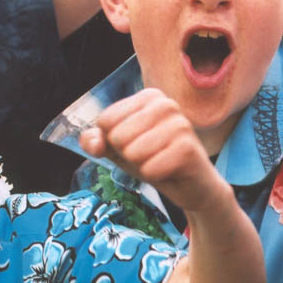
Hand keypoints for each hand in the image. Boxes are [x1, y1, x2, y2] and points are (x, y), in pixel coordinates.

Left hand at [79, 88, 223, 212]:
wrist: (191, 186)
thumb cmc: (153, 159)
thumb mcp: (119, 148)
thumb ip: (97, 142)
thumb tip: (91, 142)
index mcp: (149, 97)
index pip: (105, 121)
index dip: (112, 140)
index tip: (135, 142)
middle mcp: (166, 104)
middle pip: (117, 136)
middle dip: (127, 154)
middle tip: (149, 155)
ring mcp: (180, 124)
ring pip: (132, 152)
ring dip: (141, 165)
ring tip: (158, 161)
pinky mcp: (188, 148)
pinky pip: (149, 168)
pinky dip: (153, 175)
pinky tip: (168, 171)